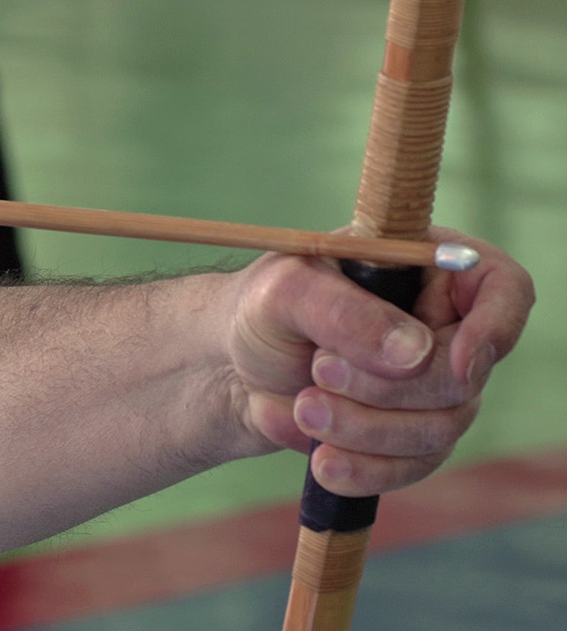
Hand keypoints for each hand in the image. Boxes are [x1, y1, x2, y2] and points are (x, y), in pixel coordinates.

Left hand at [226, 229, 532, 495]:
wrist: (230, 366)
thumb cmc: (261, 308)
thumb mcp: (284, 290)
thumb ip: (345, 311)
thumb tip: (417, 353)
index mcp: (426, 266)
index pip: (502, 288)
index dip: (494, 327)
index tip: (454, 361)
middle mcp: (444, 326)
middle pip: (466, 375)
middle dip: (387, 386)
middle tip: (319, 370)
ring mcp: (433, 385)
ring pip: (441, 428)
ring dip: (366, 426)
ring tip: (304, 407)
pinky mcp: (410, 434)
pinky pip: (415, 465)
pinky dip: (368, 467)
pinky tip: (323, 462)